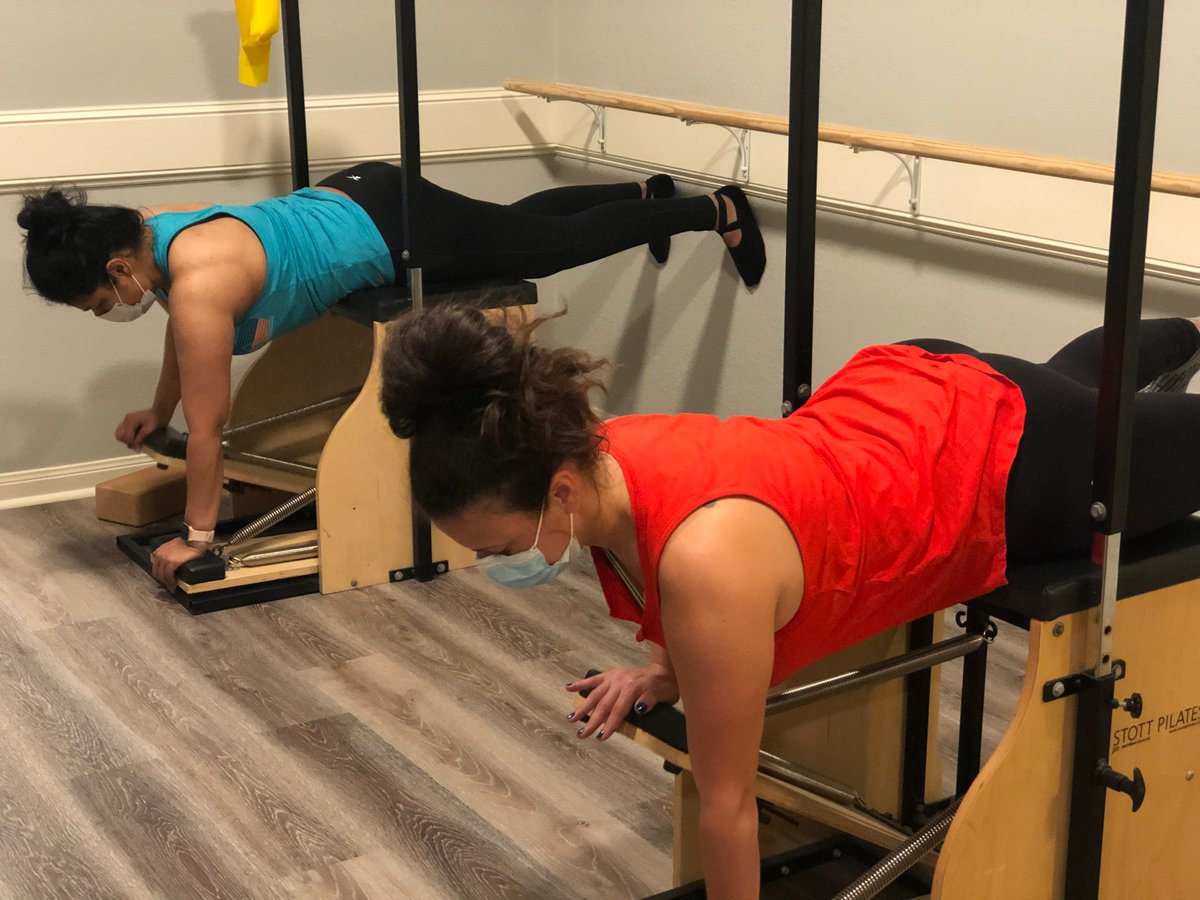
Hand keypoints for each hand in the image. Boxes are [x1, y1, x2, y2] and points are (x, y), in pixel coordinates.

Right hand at [115, 408, 164, 449]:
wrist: (158, 413)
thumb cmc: (156, 420)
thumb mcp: (150, 429)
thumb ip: (141, 437)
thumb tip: (135, 446)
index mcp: (131, 420)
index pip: (126, 436)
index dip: (132, 443)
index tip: (138, 448)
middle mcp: (126, 420)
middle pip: (119, 435)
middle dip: (127, 441)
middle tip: (136, 444)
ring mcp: (125, 420)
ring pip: (119, 434)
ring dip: (125, 440)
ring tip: (135, 442)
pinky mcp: (127, 422)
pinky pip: (122, 431)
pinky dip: (126, 436)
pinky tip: (134, 438)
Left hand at [150, 537, 204, 590]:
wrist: (194, 541)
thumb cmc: (187, 544)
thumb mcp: (173, 547)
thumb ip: (167, 554)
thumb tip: (168, 564)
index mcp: (159, 552)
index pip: (155, 567)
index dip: (160, 575)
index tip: (164, 580)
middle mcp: (159, 555)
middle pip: (157, 573)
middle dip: (162, 581)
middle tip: (168, 585)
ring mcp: (164, 559)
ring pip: (162, 576)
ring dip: (167, 583)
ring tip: (172, 586)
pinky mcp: (171, 563)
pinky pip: (168, 576)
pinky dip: (171, 582)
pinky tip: (174, 584)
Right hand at [565, 663, 679, 741]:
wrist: (663, 670)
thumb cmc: (664, 687)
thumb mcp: (663, 695)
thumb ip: (650, 700)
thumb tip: (638, 709)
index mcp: (633, 688)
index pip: (619, 710)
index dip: (610, 724)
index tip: (601, 737)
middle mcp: (621, 682)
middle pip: (604, 704)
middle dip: (592, 721)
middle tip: (582, 734)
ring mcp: (614, 678)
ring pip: (596, 694)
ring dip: (583, 707)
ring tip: (571, 719)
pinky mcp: (610, 674)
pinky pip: (594, 679)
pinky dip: (581, 683)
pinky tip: (568, 687)